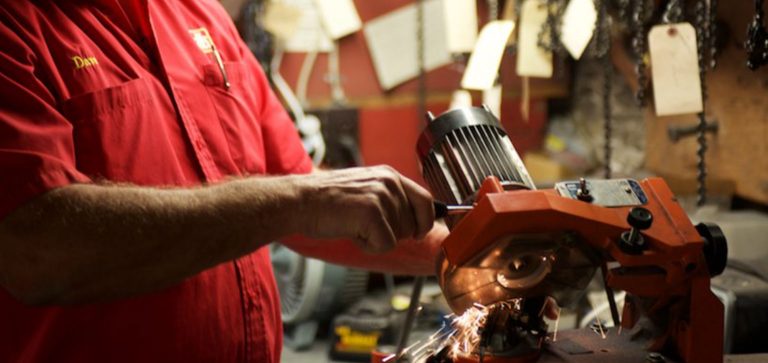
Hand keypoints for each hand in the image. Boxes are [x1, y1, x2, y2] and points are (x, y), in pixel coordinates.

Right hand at [291, 166, 434, 252]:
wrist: (300, 201)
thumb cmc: (327, 201)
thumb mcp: (366, 190)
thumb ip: (391, 200)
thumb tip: (418, 222)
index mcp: (390, 175)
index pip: (425, 200)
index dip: (425, 221)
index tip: (418, 233)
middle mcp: (389, 182)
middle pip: (413, 224)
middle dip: (393, 233)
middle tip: (363, 224)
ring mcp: (381, 196)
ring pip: (399, 237)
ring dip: (376, 238)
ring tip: (353, 224)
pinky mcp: (372, 213)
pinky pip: (385, 245)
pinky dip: (368, 246)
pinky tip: (351, 231)